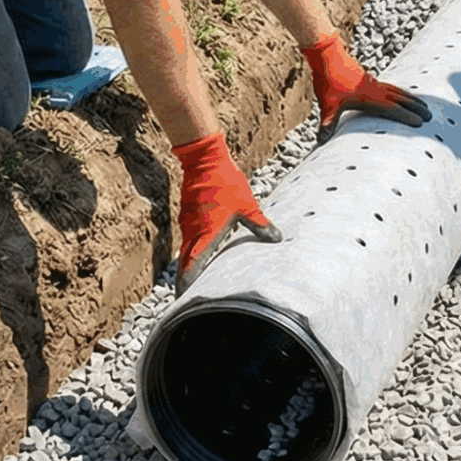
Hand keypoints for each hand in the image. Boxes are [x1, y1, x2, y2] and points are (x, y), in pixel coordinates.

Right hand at [171, 132, 281, 288]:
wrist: (205, 160)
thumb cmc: (226, 183)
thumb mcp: (248, 206)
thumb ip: (260, 225)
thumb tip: (277, 239)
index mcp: (206, 235)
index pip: (192, 267)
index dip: (187, 286)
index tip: (183, 301)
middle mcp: (193, 233)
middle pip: (184, 265)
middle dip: (184, 283)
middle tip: (185, 300)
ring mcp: (188, 225)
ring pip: (185, 253)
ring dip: (187, 269)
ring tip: (191, 285)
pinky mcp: (188, 216)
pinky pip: (187, 241)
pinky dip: (190, 254)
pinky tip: (199, 257)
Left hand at [302, 32, 431, 129]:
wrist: (327, 54)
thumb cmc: (328, 79)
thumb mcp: (327, 103)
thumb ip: (327, 122)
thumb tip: (321, 140)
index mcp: (369, 97)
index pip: (392, 108)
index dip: (407, 116)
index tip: (420, 122)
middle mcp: (375, 89)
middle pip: (401, 99)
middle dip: (416, 108)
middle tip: (431, 116)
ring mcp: (374, 83)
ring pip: (398, 91)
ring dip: (412, 99)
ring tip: (423, 105)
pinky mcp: (370, 79)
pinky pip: (391, 87)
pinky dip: (401, 92)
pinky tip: (401, 95)